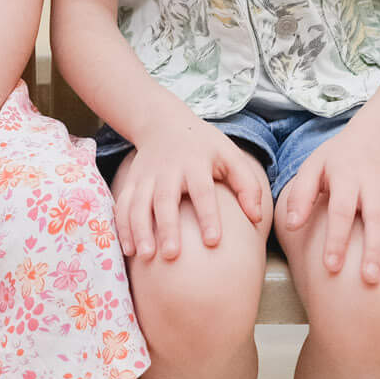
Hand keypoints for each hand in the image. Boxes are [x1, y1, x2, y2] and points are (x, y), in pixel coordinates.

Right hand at [115, 117, 270, 261]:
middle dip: (167, 228)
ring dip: (140, 231)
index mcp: (196, 163)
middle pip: (165, 200)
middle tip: (172, 255)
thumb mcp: (230, 156)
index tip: (213, 242)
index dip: (207, 216)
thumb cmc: (204, 147)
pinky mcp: (131, 182)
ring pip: (139, 205)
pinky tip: (129, 250)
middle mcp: (168, 170)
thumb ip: (248, 186)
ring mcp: (146, 176)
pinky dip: (123, 227)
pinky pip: (123, 206)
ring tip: (147, 256)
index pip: (202, 191)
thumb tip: (257, 218)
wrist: (163, 123)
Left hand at [277, 123, 379, 282]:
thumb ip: (300, 196)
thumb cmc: (338, 160)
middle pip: (376, 217)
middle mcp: (375, 183)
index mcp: (346, 177)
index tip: (331, 266)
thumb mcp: (313, 168)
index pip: (341, 210)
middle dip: (374, 249)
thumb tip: (291, 225)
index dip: (336, 238)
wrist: (375, 135)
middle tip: (369, 279)